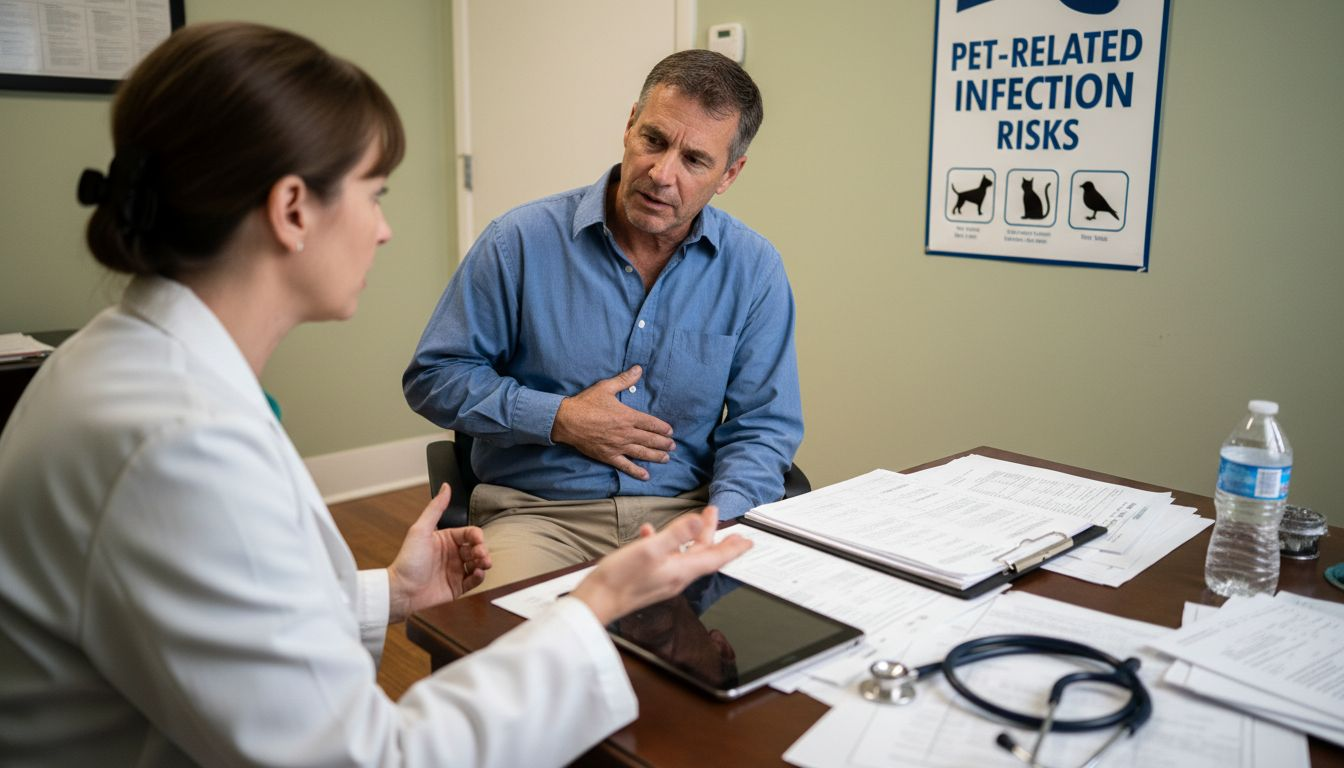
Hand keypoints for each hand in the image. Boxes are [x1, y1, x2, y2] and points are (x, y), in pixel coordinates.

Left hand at [387, 484, 491, 622]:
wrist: (401, 590)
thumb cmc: (408, 560)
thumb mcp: (421, 530)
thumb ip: (435, 508)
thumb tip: (446, 486)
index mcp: (445, 539)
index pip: (469, 533)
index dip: (476, 536)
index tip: (477, 540)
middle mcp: (452, 554)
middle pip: (476, 548)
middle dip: (482, 550)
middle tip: (481, 554)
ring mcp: (455, 571)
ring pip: (479, 564)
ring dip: (484, 562)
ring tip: (483, 564)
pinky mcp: (457, 587)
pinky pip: (474, 581)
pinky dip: (480, 577)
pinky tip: (478, 573)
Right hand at [551, 365, 675, 479]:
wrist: (567, 420)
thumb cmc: (586, 403)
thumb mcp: (605, 387)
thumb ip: (624, 380)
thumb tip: (638, 368)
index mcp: (627, 416)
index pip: (650, 423)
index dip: (662, 428)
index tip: (670, 431)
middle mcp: (626, 433)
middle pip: (650, 439)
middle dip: (663, 443)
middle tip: (673, 446)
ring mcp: (618, 446)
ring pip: (642, 453)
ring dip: (656, 456)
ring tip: (666, 459)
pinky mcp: (608, 456)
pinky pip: (625, 466)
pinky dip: (636, 472)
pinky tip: (646, 476)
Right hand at [569, 506, 752, 624]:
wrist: (597, 602)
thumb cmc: (620, 579)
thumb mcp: (650, 550)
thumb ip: (675, 534)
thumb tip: (698, 520)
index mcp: (681, 570)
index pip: (715, 558)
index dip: (733, 548)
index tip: (748, 541)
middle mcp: (676, 576)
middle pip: (702, 554)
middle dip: (713, 535)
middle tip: (719, 519)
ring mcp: (663, 578)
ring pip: (684, 554)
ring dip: (691, 536)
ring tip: (694, 520)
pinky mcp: (649, 578)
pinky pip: (662, 557)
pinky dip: (663, 542)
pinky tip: (650, 532)